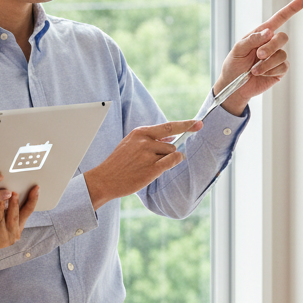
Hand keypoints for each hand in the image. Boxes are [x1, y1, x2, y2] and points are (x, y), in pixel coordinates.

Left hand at [0, 185, 40, 264]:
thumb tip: (2, 182)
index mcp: (15, 222)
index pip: (27, 209)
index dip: (33, 198)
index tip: (36, 187)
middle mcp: (15, 230)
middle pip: (25, 213)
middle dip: (28, 199)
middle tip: (28, 187)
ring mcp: (9, 237)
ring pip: (13, 218)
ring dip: (13, 205)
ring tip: (12, 193)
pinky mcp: (1, 241)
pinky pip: (1, 224)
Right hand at [84, 119, 202, 209]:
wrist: (105, 179)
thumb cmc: (119, 163)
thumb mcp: (131, 143)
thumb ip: (150, 139)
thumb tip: (171, 137)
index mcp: (140, 133)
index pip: (168, 126)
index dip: (186, 125)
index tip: (198, 123)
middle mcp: (145, 141)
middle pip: (171, 144)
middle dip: (167, 152)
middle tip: (152, 160)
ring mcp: (148, 155)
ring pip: (171, 153)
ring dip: (165, 160)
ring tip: (147, 166)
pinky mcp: (151, 169)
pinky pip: (172, 161)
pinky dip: (175, 161)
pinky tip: (169, 163)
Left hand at [214, 0, 302, 114]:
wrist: (234, 87)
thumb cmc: (234, 66)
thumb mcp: (237, 50)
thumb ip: (252, 39)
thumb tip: (268, 32)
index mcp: (260, 35)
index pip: (278, 19)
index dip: (291, 9)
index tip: (302, 0)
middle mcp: (270, 44)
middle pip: (282, 37)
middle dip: (271, 46)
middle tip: (258, 55)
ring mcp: (276, 57)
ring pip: (282, 54)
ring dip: (267, 63)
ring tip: (254, 70)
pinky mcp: (279, 69)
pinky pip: (282, 66)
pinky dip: (270, 71)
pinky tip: (261, 74)